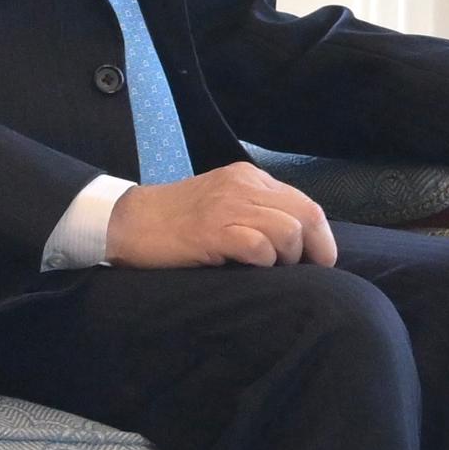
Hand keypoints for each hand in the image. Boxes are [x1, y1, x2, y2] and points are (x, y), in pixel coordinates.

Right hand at [108, 161, 337, 270]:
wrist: (127, 222)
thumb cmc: (178, 222)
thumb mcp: (224, 204)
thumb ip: (259, 213)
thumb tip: (301, 243)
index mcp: (250, 178)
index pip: (307, 205)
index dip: (321, 238)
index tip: (318, 261)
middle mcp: (244, 186)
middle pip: (306, 216)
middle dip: (314, 250)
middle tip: (304, 271)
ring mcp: (227, 206)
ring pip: (287, 230)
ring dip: (285, 258)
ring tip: (267, 268)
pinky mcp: (211, 230)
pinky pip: (258, 246)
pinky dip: (262, 262)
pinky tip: (248, 267)